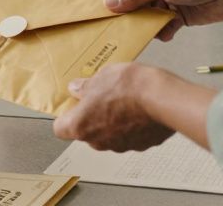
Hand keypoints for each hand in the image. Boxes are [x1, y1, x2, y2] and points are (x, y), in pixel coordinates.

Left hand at [53, 63, 173, 151]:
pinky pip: (130, 135)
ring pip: (109, 134)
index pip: (60, 128)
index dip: (65, 115)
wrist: (162, 98)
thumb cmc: (129, 88)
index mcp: (80, 126)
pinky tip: (138, 107)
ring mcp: (119, 146)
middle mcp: (97, 141)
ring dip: (113, 120)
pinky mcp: (140, 145)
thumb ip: (85, 86)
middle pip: (86, 131)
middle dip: (92, 115)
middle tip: (100, 96)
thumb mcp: (100, 77)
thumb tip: (78, 88)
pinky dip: (132, 124)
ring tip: (124, 99)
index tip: (71, 104)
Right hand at [105, 0, 222, 40]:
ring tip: (149, 30)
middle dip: (130, 15)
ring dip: (148, 25)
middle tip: (124, 28)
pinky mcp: (178, 15)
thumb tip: (111, 4)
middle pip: (133, 2)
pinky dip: (163, 30)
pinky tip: (168, 32)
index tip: (109, 15)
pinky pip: (163, 26)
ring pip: (147, 16)